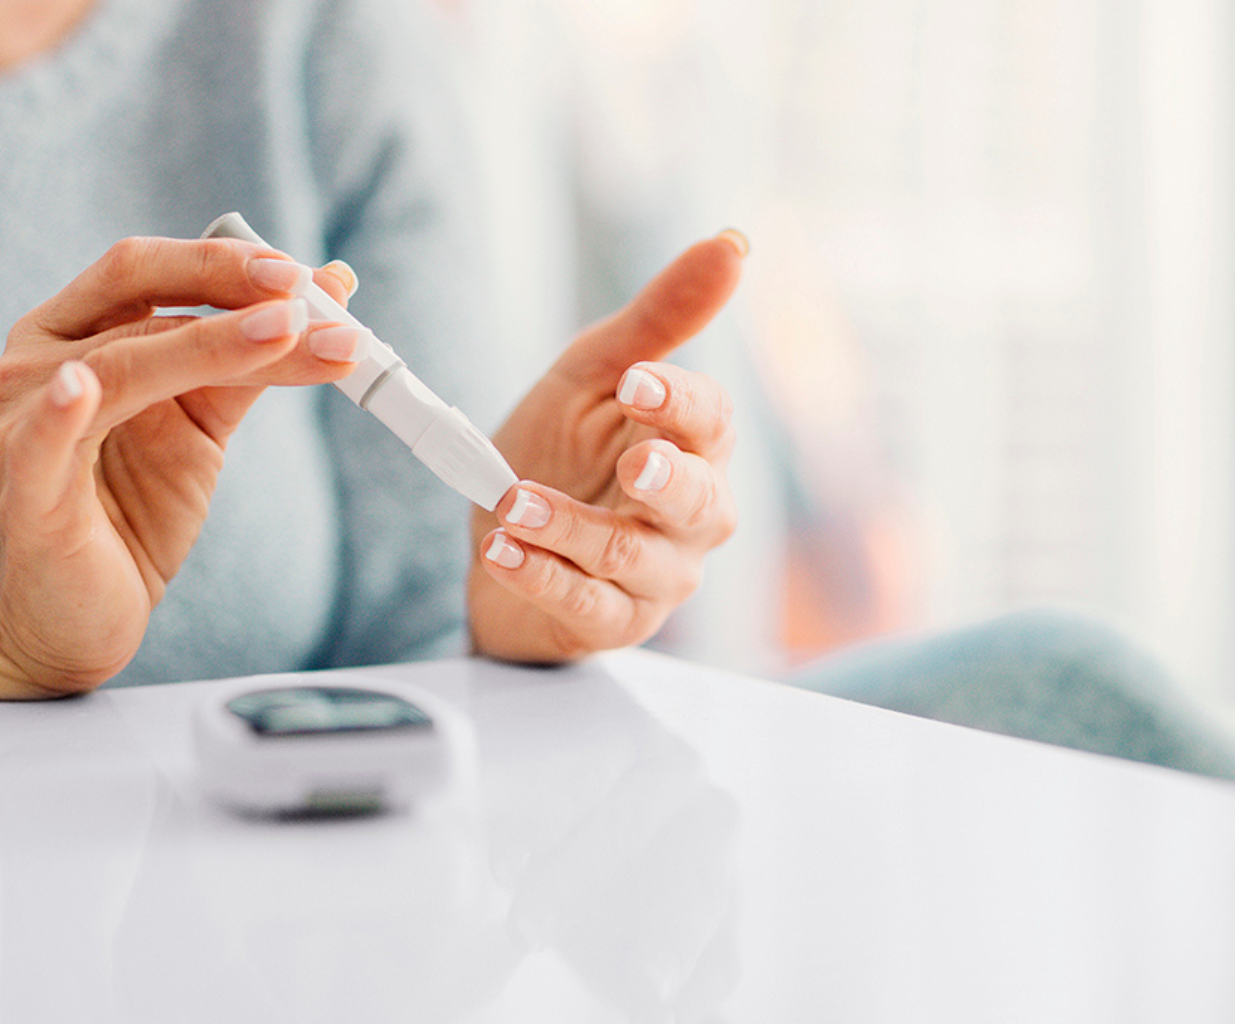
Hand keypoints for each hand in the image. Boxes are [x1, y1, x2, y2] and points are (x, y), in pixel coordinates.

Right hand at [0, 236, 362, 698]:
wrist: (74, 623)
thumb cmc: (130, 514)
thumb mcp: (202, 427)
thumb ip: (253, 361)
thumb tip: (332, 291)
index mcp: (70, 334)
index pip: (144, 270)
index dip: (222, 262)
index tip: (301, 274)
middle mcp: (32, 364)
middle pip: (134, 300)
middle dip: (224, 287)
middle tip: (301, 295)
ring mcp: (16, 424)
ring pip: (120, 365)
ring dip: (210, 346)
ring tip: (286, 334)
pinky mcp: (22, 491)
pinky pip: (42, 441)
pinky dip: (62, 410)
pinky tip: (82, 388)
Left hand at [469, 232, 745, 661]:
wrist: (503, 541)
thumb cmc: (562, 453)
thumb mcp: (595, 375)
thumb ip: (658, 319)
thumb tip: (732, 243)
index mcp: (695, 447)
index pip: (713, 423)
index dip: (679, 403)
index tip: (636, 381)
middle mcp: (692, 516)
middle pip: (703, 503)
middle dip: (668, 482)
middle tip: (633, 463)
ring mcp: (656, 577)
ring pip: (634, 558)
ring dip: (574, 528)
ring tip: (515, 501)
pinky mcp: (609, 621)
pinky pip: (583, 603)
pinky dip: (540, 576)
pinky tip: (502, 551)